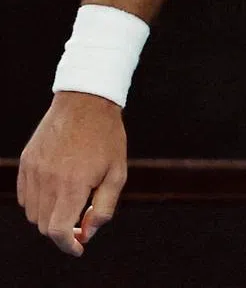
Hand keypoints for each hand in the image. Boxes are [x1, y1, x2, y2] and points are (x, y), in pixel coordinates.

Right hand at [17, 91, 127, 256]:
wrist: (86, 101)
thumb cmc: (107, 136)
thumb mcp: (117, 172)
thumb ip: (104, 206)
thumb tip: (89, 232)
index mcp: (72, 185)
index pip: (59, 231)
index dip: (68, 245)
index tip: (78, 247)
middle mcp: (48, 181)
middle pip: (45, 226)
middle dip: (62, 229)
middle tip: (81, 218)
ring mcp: (33, 172)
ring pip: (33, 213)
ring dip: (49, 215)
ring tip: (71, 197)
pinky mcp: (26, 163)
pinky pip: (24, 196)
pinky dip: (37, 201)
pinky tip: (56, 188)